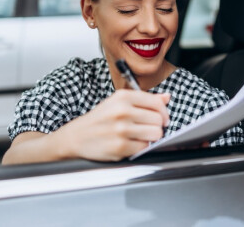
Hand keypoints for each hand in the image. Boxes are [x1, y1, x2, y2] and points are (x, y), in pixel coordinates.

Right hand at [54, 90, 169, 160]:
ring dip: (150, 137)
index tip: (161, 118)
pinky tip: (130, 143)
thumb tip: (167, 97)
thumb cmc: (100, 119)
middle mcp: (122, 111)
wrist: (76, 137)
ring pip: (156, 134)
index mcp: (123, 97)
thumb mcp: (118, 102)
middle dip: (156, 126)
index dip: (163, 112)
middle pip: (159, 119)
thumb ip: (144, 99)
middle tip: (147, 129)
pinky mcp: (120, 146)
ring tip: (139, 136)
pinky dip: (141, 147)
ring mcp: (121, 129)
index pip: (157, 103)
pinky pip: (145, 147)